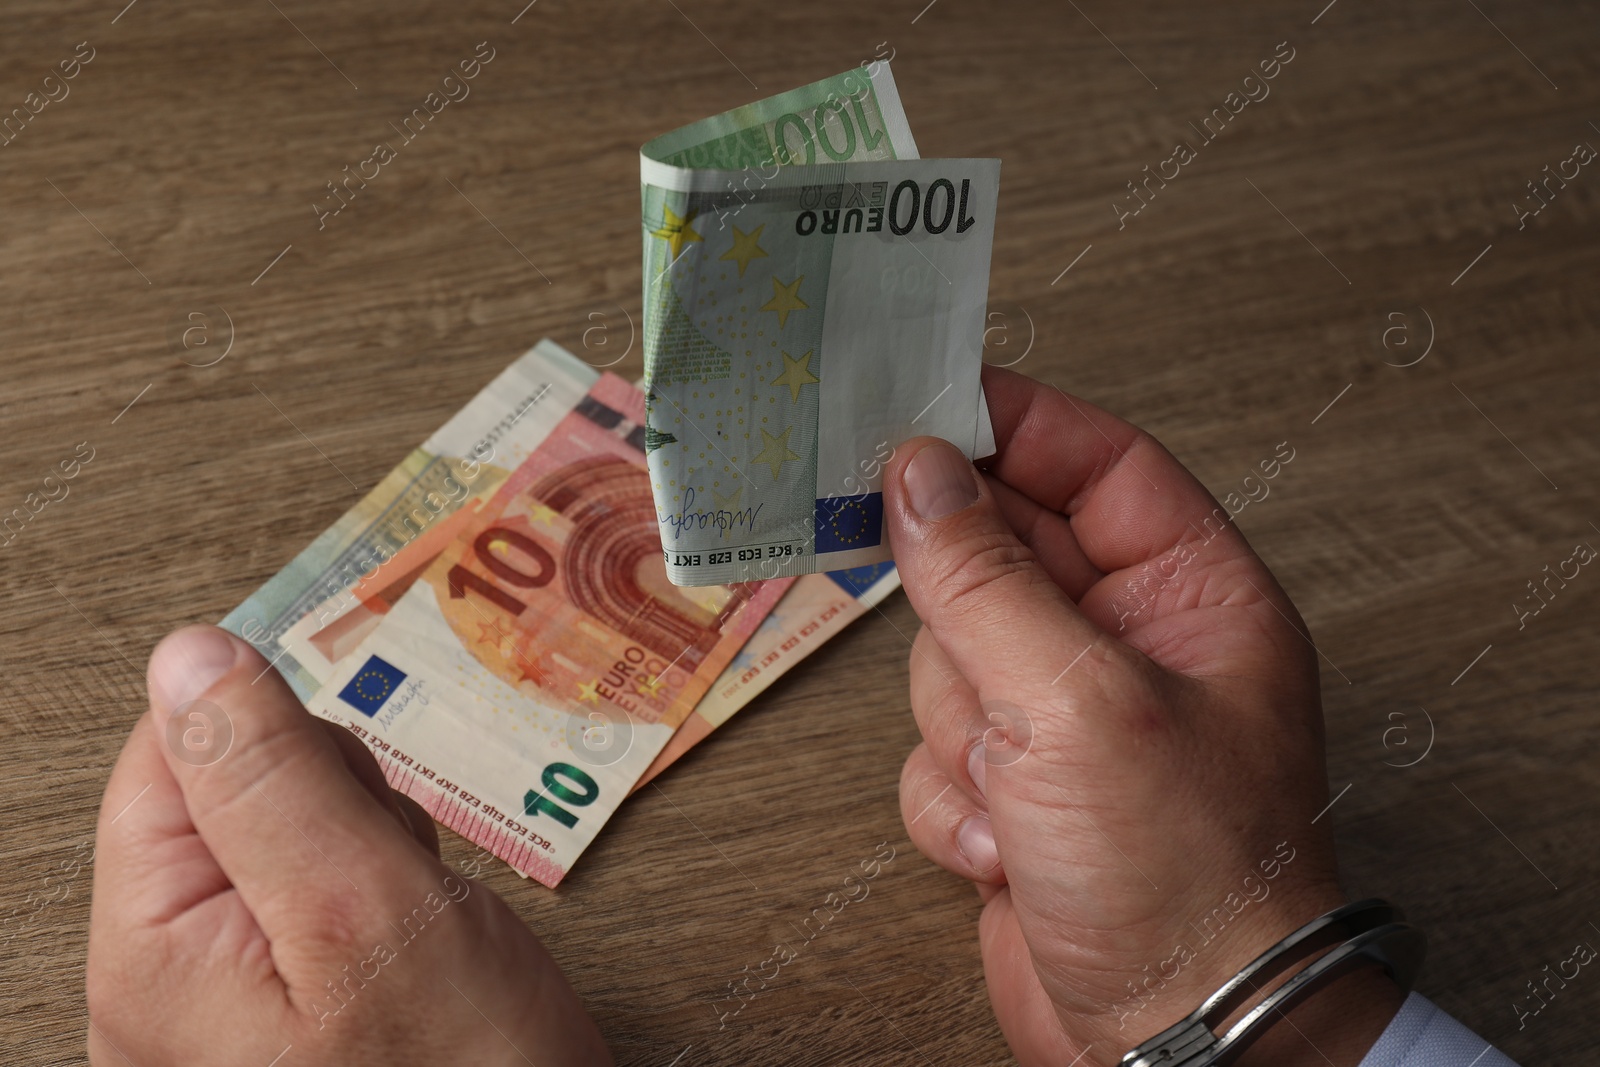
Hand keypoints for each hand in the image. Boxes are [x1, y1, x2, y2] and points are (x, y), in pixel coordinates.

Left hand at [87, 625, 610, 1066]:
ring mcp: (224, 1005)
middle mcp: (164, 984)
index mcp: (153, 953)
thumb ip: (268, 776)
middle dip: (334, 800)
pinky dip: (379, 889)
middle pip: (230, 791)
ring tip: (416, 913)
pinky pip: (318, 894)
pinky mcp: (282, 1012)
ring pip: (287, 834)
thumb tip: (191, 656)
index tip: (351, 778)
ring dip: (366, 843)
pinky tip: (416, 937)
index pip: (170, 753)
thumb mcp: (370, 906)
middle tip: (395, 872)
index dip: (274, 735)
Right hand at [885, 368, 1402, 1065]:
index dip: (1014, 424)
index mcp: (1191, 596)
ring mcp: (1065, 718)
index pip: (1098, 464)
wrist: (1172, 1040)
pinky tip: (1006, 846)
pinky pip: (934, 745)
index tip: (922, 396)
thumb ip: (986, 577)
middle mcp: (1129, 646)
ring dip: (959, 722)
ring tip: (1009, 782)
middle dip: (957, 592)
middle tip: (896, 563)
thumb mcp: (1079, 701)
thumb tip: (920, 473)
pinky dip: (951, 798)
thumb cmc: (1188, 879)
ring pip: (949, 654)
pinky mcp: (1015, 786)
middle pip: (1003, 550)